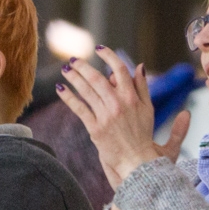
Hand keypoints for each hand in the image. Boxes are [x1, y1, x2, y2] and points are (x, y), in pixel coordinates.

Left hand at [55, 48, 190, 186]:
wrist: (136, 161)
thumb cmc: (143, 134)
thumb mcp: (148, 108)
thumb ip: (142, 86)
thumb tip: (138, 66)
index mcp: (132, 97)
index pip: (119, 70)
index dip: (108, 56)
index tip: (99, 49)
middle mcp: (118, 104)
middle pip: (97, 78)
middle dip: (84, 66)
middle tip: (74, 59)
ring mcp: (106, 116)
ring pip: (87, 91)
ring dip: (74, 78)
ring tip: (65, 69)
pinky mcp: (95, 129)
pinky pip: (80, 109)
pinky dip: (69, 97)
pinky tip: (60, 89)